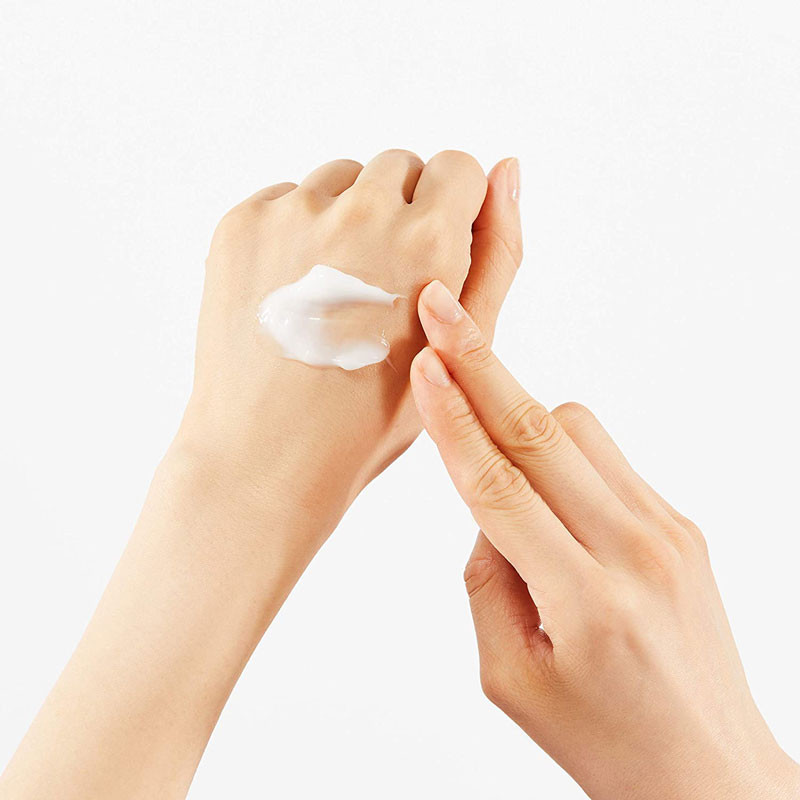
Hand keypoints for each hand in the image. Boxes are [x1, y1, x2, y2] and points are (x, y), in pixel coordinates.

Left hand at [0, 152, 522, 799]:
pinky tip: (294, 293)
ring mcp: (292, 215)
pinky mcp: (241, 225)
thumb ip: (499, 250)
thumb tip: (508, 165)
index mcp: (428, 240)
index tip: (430, 254)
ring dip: (347, 217)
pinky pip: (285, 199)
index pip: (459, 166)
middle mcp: (360, 212)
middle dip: (399, 210)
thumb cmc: (376, 414)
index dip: (450, 210)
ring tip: (335, 292)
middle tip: (379, 284)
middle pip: (398, 166)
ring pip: (340, 178)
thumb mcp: (463, 345)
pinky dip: (295, 232)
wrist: (269, 457)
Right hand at [409, 283, 799, 799]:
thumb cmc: (601, 737)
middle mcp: (634, 551)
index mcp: (583, 600)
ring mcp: (667, 530)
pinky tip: (545, 487)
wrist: (707, 768)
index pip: (498, 487)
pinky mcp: (682, 523)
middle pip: (540, 432)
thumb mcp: (509, 675)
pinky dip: (561, 452)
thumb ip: (487, 578)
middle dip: (481, 365)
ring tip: (487, 433)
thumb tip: (487, 505)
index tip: (425, 364)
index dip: (453, 421)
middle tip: (443, 309)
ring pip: (578, 429)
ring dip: (521, 413)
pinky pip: (607, 458)